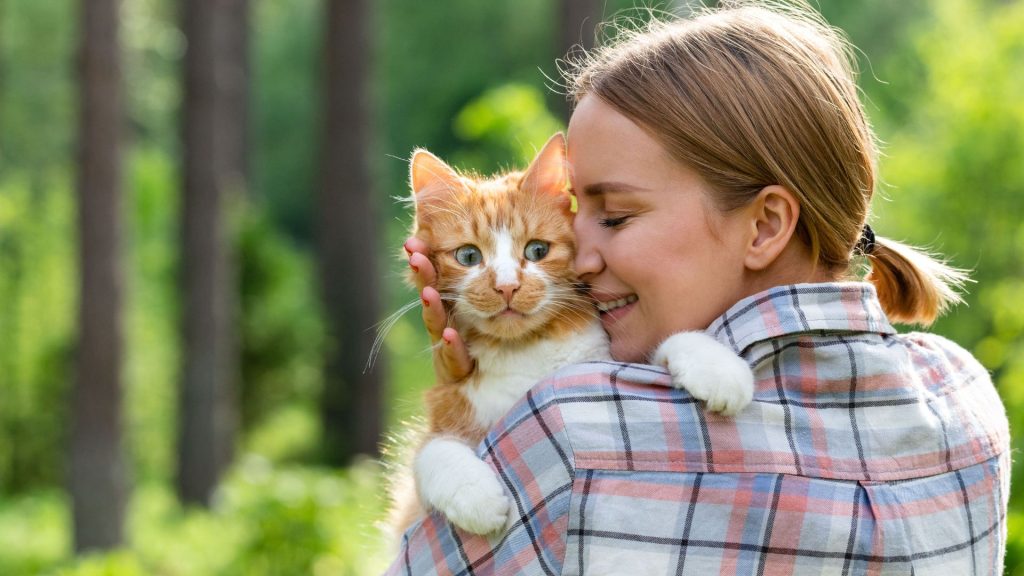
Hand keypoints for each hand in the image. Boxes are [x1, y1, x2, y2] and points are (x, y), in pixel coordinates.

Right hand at [405, 237, 474, 383]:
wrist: (477, 389)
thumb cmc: (476, 345)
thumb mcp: (477, 312)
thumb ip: (473, 285)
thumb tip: (463, 248)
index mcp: (447, 307)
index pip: (433, 278)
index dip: (424, 259)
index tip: (413, 242)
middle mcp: (442, 324)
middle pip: (429, 297)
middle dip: (423, 276)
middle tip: (414, 255)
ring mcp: (445, 347)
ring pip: (436, 325)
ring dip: (432, 307)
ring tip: (428, 291)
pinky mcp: (455, 370)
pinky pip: (454, 357)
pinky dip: (452, 345)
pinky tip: (450, 333)